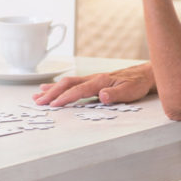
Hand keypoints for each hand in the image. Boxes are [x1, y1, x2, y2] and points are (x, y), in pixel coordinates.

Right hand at [32, 64, 154, 106]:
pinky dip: (59, 86)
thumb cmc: (137, 84)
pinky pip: (72, 83)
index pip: (79, 90)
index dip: (65, 98)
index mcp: (100, 81)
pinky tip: (50, 88)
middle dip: (52, 93)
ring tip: (37, 95)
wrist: (144, 74)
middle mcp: (93, 78)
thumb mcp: (131, 91)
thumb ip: (115, 94)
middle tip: (38, 102)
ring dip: (52, 89)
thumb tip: (101, 95)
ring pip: (67, 82)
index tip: (53, 105)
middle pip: (68, 84)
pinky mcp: (92, 81)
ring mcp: (91, 79)